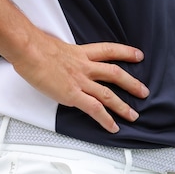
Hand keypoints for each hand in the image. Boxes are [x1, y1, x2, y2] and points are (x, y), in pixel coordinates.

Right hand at [11, 35, 148, 133]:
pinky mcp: (73, 95)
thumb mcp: (57, 46)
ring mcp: (80, 81)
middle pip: (115, 73)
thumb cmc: (36, 47)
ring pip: (108, 94)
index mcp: (81, 52)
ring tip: (133, 115)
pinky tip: (113, 126)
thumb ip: (66, 55)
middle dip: (131, 83)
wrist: (30, 51)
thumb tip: (64, 60)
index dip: (126, 52)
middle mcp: (85, 66)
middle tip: (144, 91)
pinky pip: (94, 109)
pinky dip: (105, 119)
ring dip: (123, 106)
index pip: (109, 50)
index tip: (138, 55)